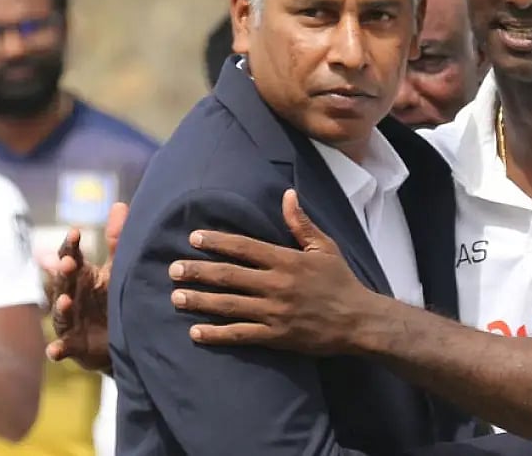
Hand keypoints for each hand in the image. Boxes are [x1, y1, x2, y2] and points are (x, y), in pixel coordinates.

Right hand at [45, 202, 127, 371]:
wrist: (120, 338)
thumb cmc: (113, 297)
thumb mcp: (117, 268)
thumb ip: (116, 240)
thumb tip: (120, 204)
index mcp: (81, 276)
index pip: (72, 256)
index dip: (71, 245)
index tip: (76, 231)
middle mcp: (71, 296)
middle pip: (64, 282)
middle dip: (64, 273)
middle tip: (67, 261)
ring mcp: (70, 321)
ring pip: (61, 313)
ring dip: (62, 307)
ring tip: (66, 301)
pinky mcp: (74, 345)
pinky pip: (63, 348)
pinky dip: (58, 349)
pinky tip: (55, 351)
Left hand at [169, 189, 373, 353]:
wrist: (358, 321)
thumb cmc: (341, 281)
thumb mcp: (325, 248)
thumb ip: (301, 223)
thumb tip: (288, 194)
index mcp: (287, 260)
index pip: (244, 247)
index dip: (217, 242)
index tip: (194, 238)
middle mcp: (276, 285)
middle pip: (229, 275)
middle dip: (198, 271)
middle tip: (172, 269)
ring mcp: (274, 312)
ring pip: (228, 305)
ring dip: (199, 300)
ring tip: (175, 296)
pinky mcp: (275, 336)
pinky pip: (240, 335)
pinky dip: (216, 334)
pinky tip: (195, 332)